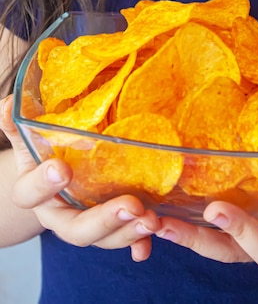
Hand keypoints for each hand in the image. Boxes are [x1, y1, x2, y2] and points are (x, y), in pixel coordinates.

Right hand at [0, 95, 160, 260]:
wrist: (53, 178)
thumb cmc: (43, 153)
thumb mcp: (29, 138)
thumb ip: (19, 123)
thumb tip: (9, 104)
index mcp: (34, 192)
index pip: (31, 194)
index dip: (44, 184)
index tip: (62, 169)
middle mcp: (60, 214)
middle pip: (76, 229)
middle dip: (104, 220)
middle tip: (131, 205)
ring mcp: (86, 224)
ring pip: (104, 239)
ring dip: (129, 231)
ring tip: (151, 219)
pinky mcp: (109, 228)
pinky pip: (124, 241)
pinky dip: (138, 244)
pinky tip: (153, 238)